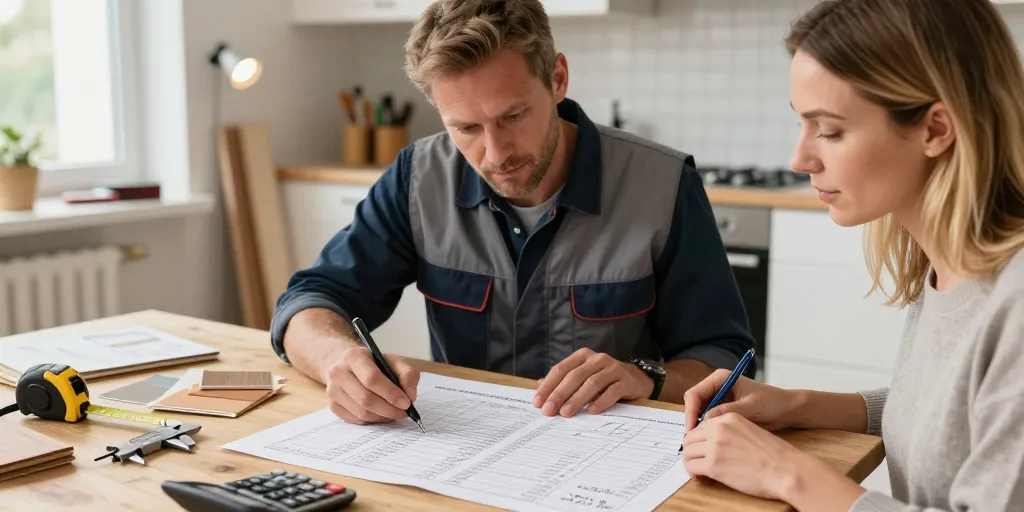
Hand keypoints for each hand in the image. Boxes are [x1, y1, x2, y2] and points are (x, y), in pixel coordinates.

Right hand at [324, 346, 419, 423]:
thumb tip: (410, 396)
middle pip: (366, 399)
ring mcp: (332, 390)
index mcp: (353, 356)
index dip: (391, 393)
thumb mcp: (393, 361)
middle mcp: (338, 372)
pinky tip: (381, 413)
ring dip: (382, 416)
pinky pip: (356, 419)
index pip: (372, 379)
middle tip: (404, 412)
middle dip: (389, 409)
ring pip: (361, 412)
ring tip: (394, 412)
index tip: (406, 403)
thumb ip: (408, 374)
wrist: (348, 366)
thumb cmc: (373, 364)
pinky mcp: (332, 405)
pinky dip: (372, 420)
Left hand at [532, 348, 652, 416]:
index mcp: (583, 356)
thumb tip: (538, 387)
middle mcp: (598, 359)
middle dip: (559, 394)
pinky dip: (601, 401)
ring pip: (592, 383)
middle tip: (549, 410)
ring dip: (577, 399)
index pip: (561, 369)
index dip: (548, 385)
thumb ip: (562, 381)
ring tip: (566, 413)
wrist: (636, 379)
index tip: (538, 402)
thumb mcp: (582, 377)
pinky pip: (612, 391)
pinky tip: (591, 411)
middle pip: (575, 376)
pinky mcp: (626, 381)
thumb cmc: (603, 380)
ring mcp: (613, 368)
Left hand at [682, 412, 807, 500]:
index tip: (704, 450)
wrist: (787, 470)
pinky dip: (693, 474)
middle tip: (699, 461)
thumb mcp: (751, 431)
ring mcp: (715, 446)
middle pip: (690, 437)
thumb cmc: (776, 456)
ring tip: (701, 472)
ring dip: (691, 462)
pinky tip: (702, 478)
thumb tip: (716, 444)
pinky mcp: (713, 465)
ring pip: (687, 452)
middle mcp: (719, 428)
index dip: (700, 440)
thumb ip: (731, 433)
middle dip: (692, 450)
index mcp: (729, 418)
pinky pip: (691, 467)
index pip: (702, 425)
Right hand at [683, 369, 795, 432]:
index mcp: (720, 378)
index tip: (691, 430)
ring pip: (699, 412)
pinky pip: (708, 419)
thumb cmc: (771, 403)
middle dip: (692, 420)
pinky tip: (709, 440)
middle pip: (694, 403)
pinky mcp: (722, 409)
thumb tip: (705, 420)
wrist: (786, 410)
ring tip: (699, 442)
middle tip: (692, 440)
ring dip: (698, 426)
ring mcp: (719, 398)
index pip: (695, 394)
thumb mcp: (750, 407)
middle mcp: (716, 386)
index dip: (690, 412)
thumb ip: (727, 411)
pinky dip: (707, 429)